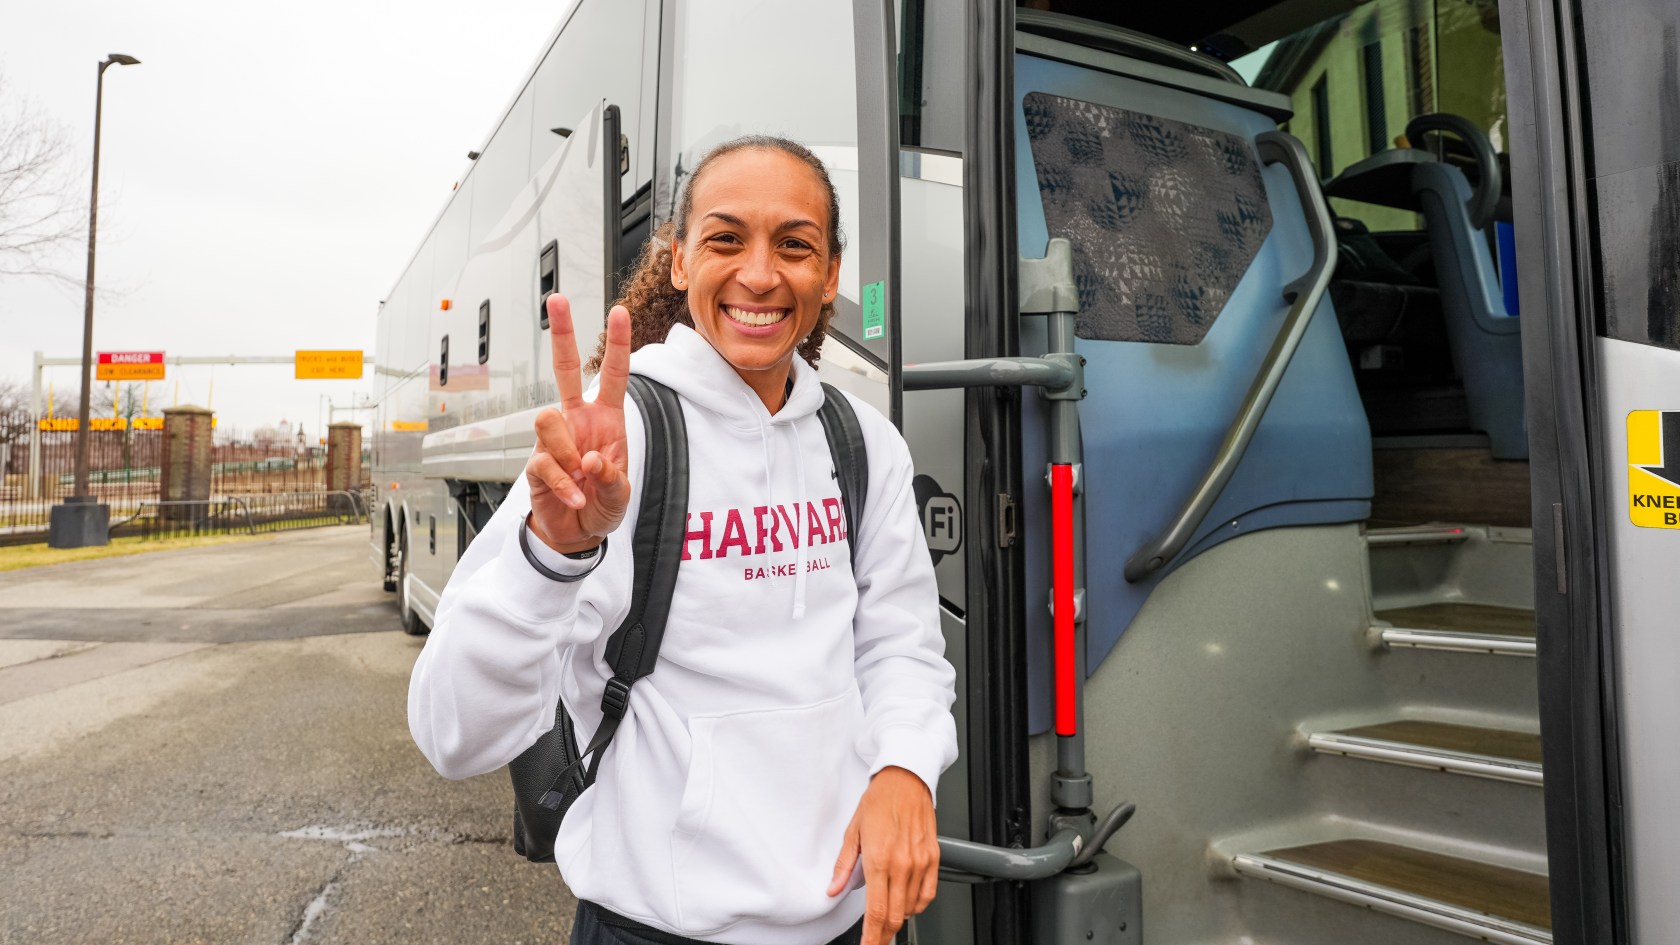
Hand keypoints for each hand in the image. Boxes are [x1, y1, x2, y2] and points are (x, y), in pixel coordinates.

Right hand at [525, 294, 632, 552]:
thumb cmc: (603, 504)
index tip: (619, 311)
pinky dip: (565, 485)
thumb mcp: (621, 494)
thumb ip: (613, 477)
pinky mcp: (535, 462)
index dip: (617, 344)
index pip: (612, 375)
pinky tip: (577, 499)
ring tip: (582, 479)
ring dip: (568, 451)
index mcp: (606, 418)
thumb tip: (590, 460)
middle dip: (563, 333)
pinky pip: (545, 462)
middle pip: (564, 368)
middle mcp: (577, 420)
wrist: (577, 535)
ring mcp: (554, 439)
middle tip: (557, 298)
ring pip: (548, 418)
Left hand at [827, 766, 938, 944]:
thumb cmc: (879, 801)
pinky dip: (917, 905)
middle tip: (875, 939)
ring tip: (887, 917)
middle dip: (883, 934)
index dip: (872, 937)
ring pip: (911, 908)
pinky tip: (907, 903)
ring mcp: (920, 863)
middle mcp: (902, 864)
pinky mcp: (933, 858)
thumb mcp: (852, 833)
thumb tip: (833, 889)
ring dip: (898, 918)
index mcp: (879, 860)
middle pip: (894, 916)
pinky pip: (928, 894)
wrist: (905, 779)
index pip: (876, 912)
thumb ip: (843, 867)